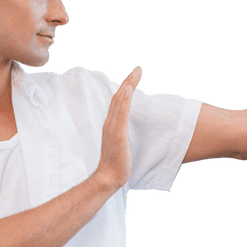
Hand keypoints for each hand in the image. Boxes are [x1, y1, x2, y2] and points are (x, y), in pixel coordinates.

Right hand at [95, 65, 142, 190]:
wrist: (108, 177)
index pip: (118, 102)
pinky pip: (121, 113)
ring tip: (136, 73)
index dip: (126, 89)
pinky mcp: (118, 133)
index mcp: (111, 125)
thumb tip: (127, 134)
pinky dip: (125, 99)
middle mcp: (110, 123)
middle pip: (119, 97)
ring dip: (128, 85)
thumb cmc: (115, 165)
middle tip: (138, 70)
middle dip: (128, 82)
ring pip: (120, 101)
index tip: (133, 79)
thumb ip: (122, 137)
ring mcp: (113, 127)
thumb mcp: (120, 146)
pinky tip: (129, 89)